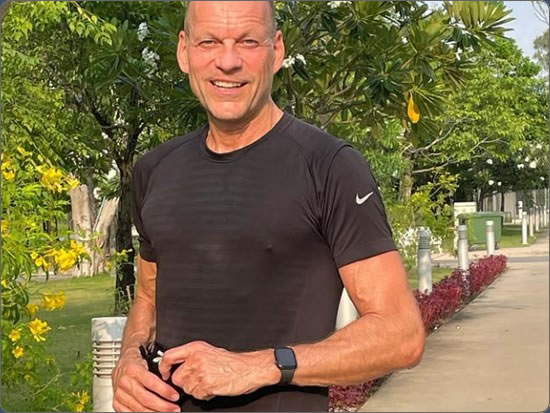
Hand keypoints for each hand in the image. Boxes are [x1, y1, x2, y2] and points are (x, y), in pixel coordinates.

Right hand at [112, 348, 180, 411]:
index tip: (175, 396)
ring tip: (167, 412)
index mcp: (133, 369)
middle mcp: (125, 382)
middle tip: (174, 408)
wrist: (120, 365)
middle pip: (146, 399)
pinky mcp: (117, 403)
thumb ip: (158, 369)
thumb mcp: (147, 359)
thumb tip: (174, 379)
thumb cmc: (136, 362)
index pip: (151, 383)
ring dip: (155, 412)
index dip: (165, 391)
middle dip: (163, 406)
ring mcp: (120, 394)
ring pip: (139, 408)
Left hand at [158, 341, 280, 400]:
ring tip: (210, 382)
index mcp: (196, 348)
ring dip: (196, 389)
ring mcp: (201, 372)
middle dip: (186, 382)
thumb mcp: (209, 351)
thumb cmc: (232, 361)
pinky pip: (197, 396)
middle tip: (199, 380)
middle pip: (177, 377)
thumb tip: (176, 366)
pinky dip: (205, 395)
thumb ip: (192, 356)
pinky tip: (214, 387)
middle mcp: (196, 358)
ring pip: (187, 388)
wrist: (250, 368)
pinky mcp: (207, 385)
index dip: (163, 367)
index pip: (169, 356)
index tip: (165, 373)